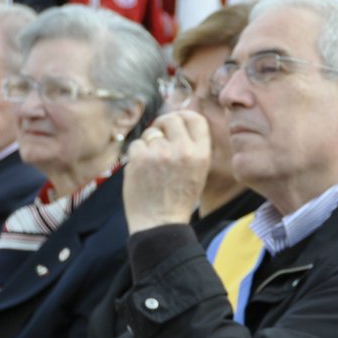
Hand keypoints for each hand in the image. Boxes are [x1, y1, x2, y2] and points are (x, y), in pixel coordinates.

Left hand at [123, 111, 211, 232]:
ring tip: (152, 163)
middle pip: (172, 119)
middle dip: (163, 124)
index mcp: (201, 154)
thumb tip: (178, 123)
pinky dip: (137, 154)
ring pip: (151, 133)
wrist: (160, 222)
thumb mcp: (199, 172)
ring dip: (149, 144)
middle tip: (158, 136)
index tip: (176, 120)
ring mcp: (161, 153)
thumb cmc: (178, 199)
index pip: (196, 119)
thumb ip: (192, 148)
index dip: (184, 116)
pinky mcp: (140, 158)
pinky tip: (142, 169)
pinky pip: (136, 144)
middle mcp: (183, 150)